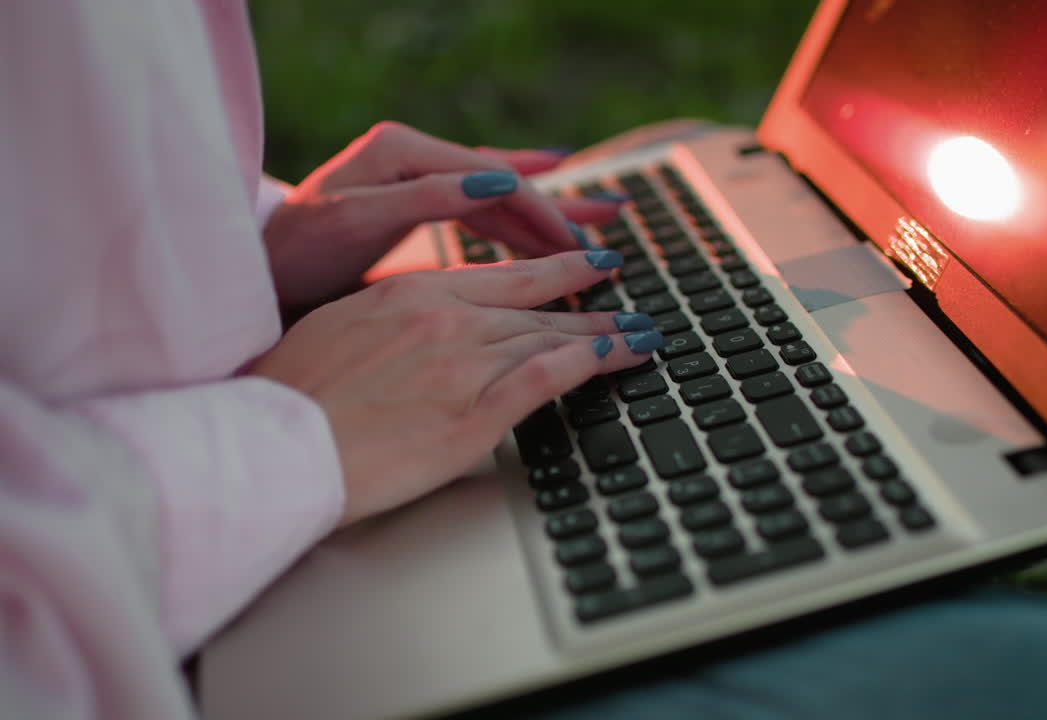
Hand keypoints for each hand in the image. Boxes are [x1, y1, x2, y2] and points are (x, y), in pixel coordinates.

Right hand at [248, 249, 662, 526]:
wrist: (277, 444)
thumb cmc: (293, 394)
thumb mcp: (339, 330)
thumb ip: (389, 319)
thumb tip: (415, 325)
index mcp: (409, 295)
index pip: (496, 276)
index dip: (544, 269)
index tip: (575, 262)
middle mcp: (445, 319)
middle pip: (534, 300)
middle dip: (585, 291)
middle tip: (619, 282)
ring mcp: (464, 362)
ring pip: (551, 334)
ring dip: (602, 331)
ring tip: (637, 330)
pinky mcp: (476, 413)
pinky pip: (549, 375)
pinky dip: (593, 360)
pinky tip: (621, 353)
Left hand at [263, 121, 627, 309]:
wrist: (256, 267)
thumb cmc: (298, 248)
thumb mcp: (358, 220)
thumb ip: (428, 198)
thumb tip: (498, 181)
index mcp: (405, 152)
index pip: (494, 178)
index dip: (542, 212)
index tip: (581, 246)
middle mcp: (416, 157)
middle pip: (505, 182)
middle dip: (560, 207)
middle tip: (612, 224)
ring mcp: (417, 179)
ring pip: (497, 198)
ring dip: (545, 216)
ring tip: (598, 224)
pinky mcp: (413, 205)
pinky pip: (478, 211)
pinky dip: (515, 222)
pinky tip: (545, 221)